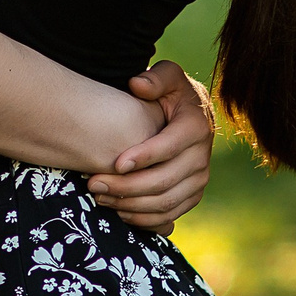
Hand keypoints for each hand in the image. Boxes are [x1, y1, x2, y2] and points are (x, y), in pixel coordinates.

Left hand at [88, 61, 214, 233]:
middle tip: (94, 184)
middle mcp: (202, 158)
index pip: (170, 147)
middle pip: (164, 181)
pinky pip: (168, 216)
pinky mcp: (192, 196)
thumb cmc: (172, 93)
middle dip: (126, 186)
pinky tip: (118, 211)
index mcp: (196, 128)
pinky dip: (143, 219)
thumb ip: (155, 78)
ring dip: (130, 205)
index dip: (144, 157)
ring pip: (165, 203)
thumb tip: (138, 85)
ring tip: (99, 197)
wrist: (191, 114)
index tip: (115, 163)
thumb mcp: (168, 76)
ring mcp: (199, 180)